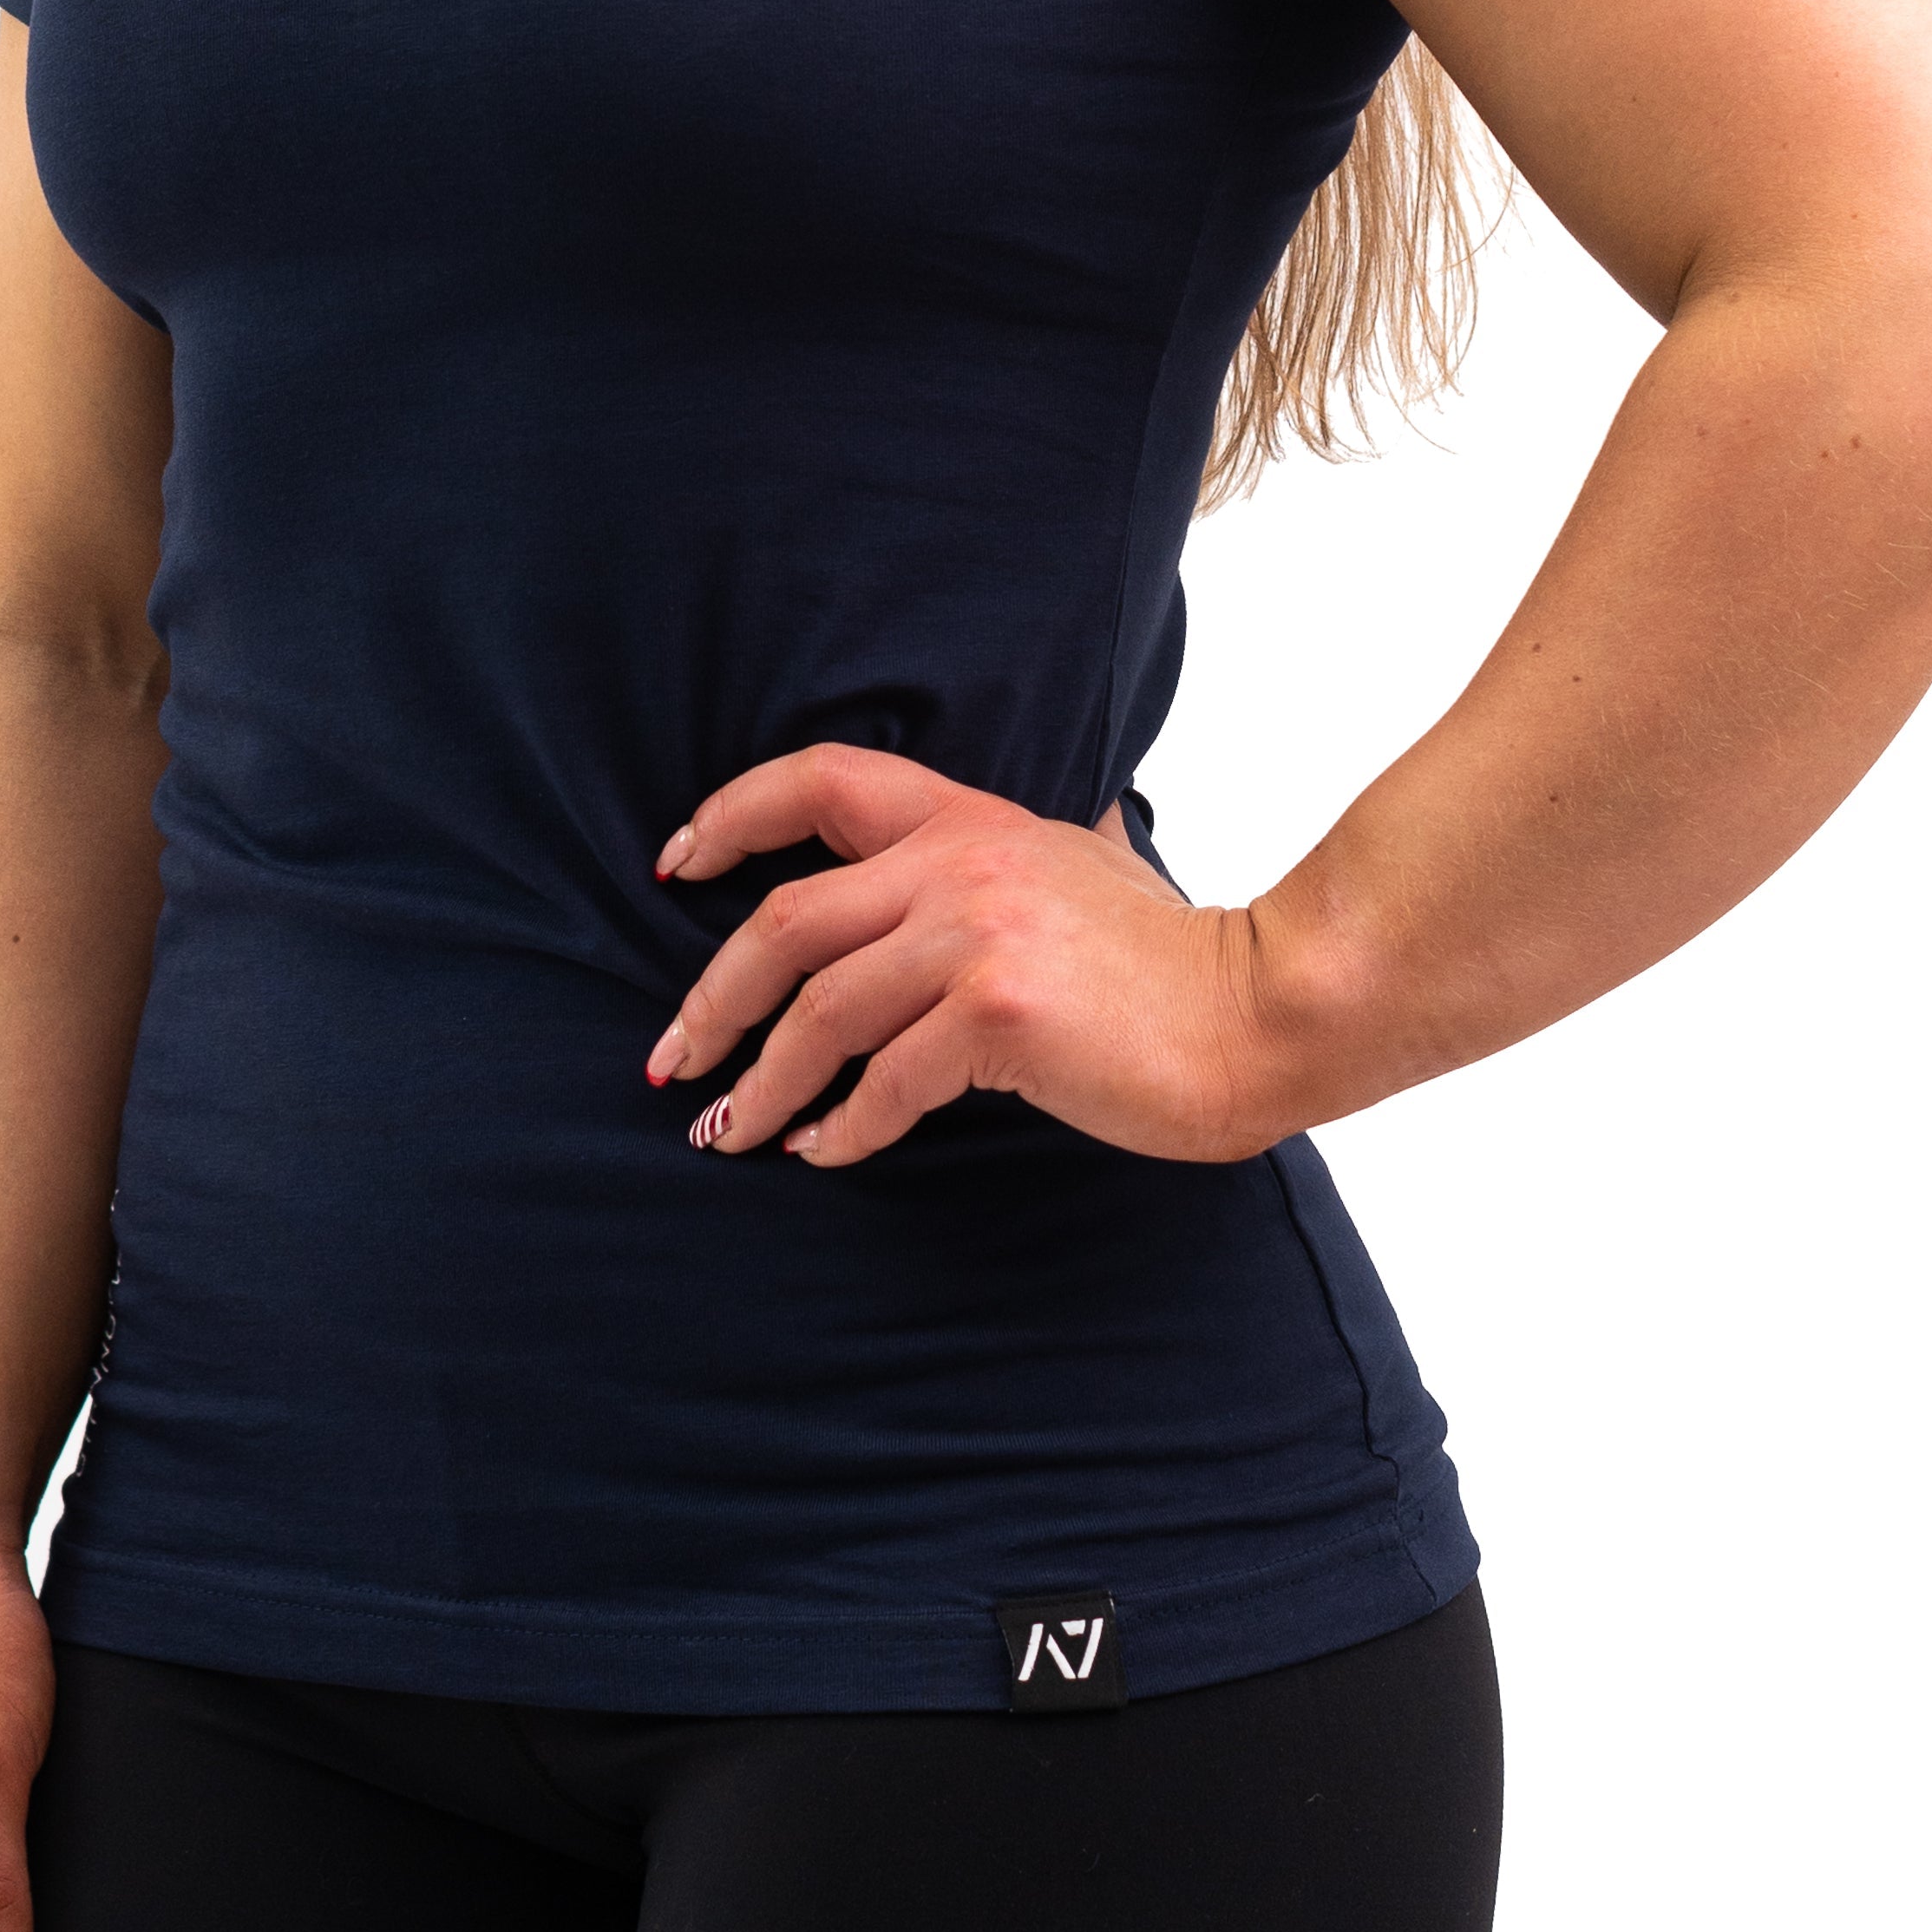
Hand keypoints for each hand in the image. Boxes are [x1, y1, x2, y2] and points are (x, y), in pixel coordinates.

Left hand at [640, 745, 1295, 1166]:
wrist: (1261, 1012)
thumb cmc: (1175, 957)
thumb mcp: (1093, 862)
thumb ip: (1039, 845)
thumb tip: (1055, 826)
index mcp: (970, 818)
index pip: (820, 779)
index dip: (731, 817)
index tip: (675, 867)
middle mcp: (961, 862)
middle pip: (785, 923)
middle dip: (712, 1001)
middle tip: (670, 1060)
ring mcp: (977, 934)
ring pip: (820, 1012)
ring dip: (759, 1082)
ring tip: (726, 1132)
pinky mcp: (999, 1012)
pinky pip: (883, 1082)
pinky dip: (840, 1127)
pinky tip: (822, 1151)